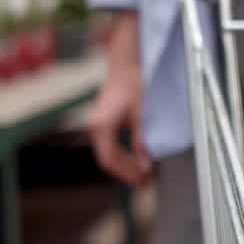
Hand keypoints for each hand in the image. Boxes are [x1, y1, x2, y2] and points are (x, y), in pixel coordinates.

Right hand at [88, 12, 151, 187]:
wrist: (127, 62)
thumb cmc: (136, 82)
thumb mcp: (144, 111)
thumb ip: (143, 138)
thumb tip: (146, 165)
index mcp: (101, 124)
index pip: (109, 159)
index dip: (126, 173)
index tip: (143, 181)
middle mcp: (95, 126)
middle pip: (107, 160)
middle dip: (127, 173)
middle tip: (147, 182)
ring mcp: (98, 125)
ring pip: (109, 154)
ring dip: (126, 166)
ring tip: (146, 174)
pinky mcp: (104, 124)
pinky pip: (111, 146)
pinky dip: (125, 156)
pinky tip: (140, 160)